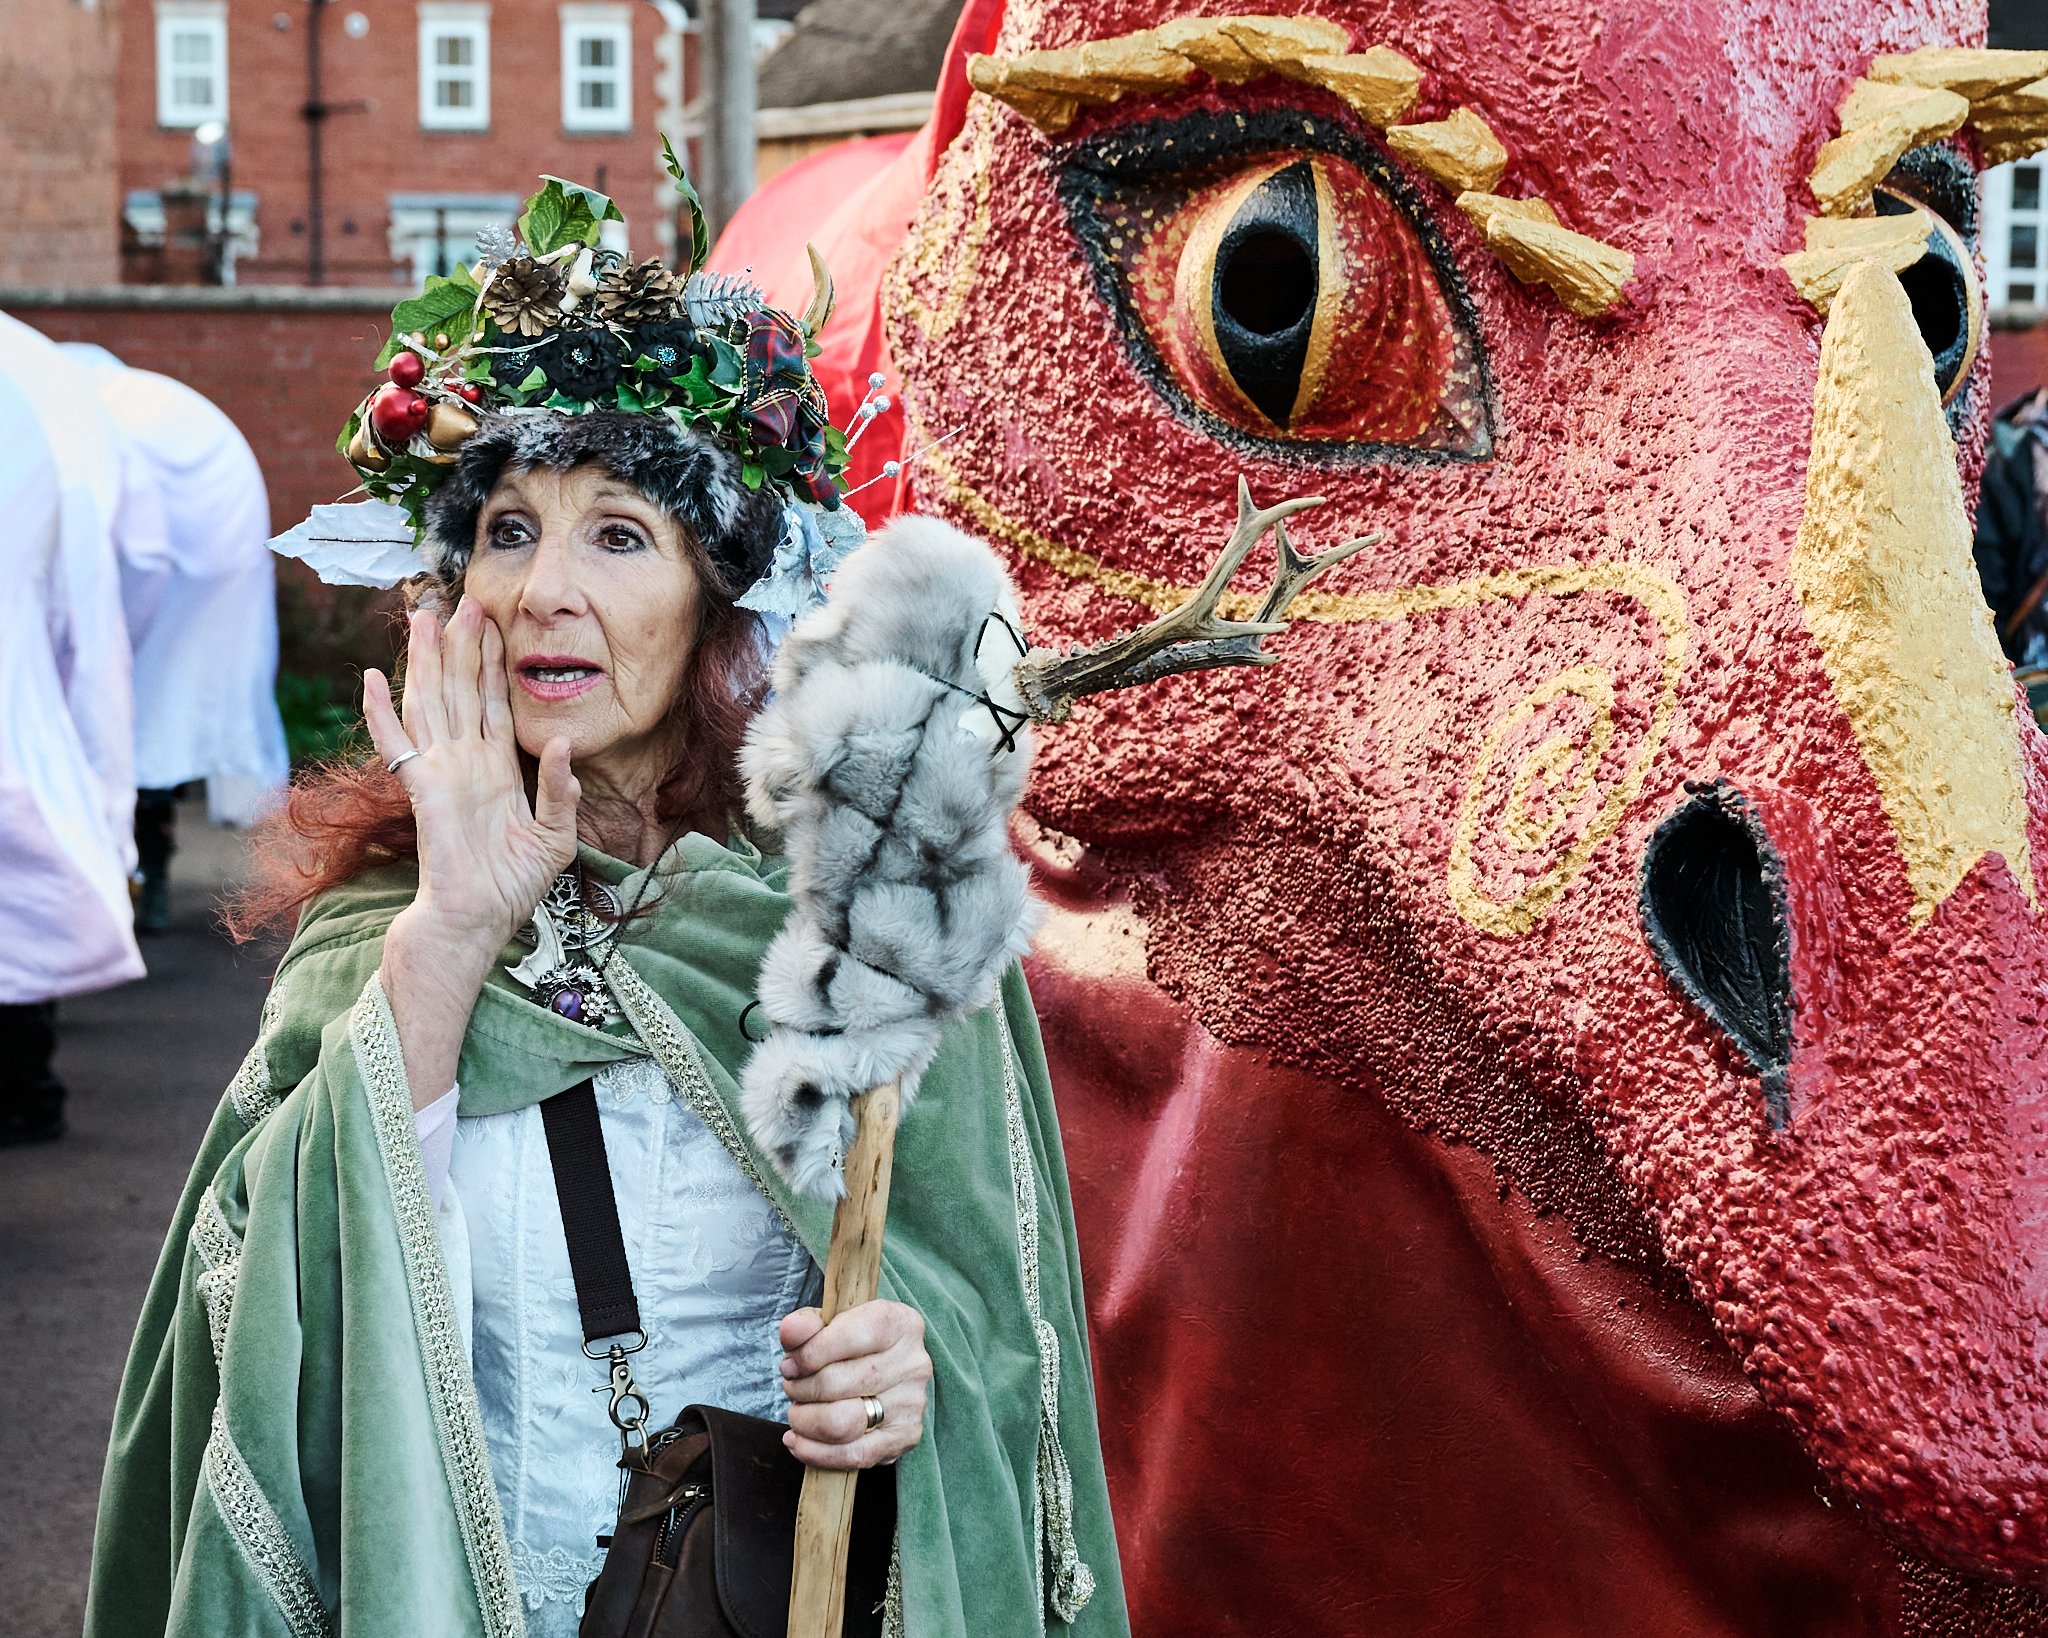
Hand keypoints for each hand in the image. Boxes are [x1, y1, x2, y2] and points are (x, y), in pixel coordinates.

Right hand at [364, 599, 579, 958]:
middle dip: (460, 647)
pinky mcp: (421, 789)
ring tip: (422, 618)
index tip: (495, 624)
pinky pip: (397, 744)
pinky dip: (380, 713)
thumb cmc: (513, 886)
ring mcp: (440, 772)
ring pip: (429, 703)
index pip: (493, 703)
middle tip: (462, 601)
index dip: (492, 665)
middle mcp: (465, 763)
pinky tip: (371, 679)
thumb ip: (560, 791)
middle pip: (458, 691)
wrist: (478, 921)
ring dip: (424, 661)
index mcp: (497, 769)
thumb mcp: (556, 836)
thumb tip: (563, 744)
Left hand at [778, 1301, 930, 1469]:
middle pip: (837, 1383)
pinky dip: (815, 1452)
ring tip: (798, 1412)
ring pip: (842, 1423)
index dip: (809, 1354)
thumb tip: (791, 1331)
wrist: (887, 1371)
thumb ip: (807, 1324)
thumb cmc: (853, 1345)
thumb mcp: (830, 1324)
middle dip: (801, 1389)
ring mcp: (912, 1402)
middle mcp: (913, 1362)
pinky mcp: (905, 1437)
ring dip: (805, 1420)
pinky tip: (799, 1440)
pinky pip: (853, 1455)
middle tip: (793, 1387)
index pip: (849, 1336)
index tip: (791, 1364)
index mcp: (899, 1323)